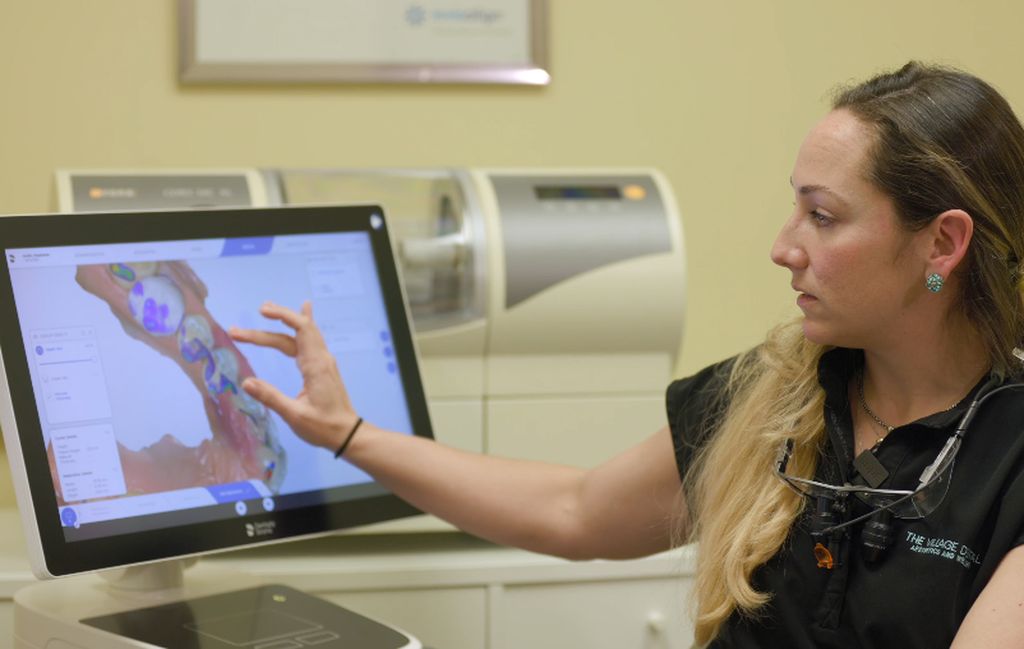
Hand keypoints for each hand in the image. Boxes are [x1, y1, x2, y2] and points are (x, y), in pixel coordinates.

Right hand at [228, 301, 357, 451]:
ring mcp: (323, 361)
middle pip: (297, 330)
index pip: (301, 329)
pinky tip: (304, 312)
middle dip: (268, 326)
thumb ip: (271, 397)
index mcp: (316, 365)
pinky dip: (301, 326)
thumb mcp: (295, 415)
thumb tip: (246, 382)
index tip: (261, 312)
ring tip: (266, 309)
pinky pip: (310, 340)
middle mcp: (321, 358)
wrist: (347, 433)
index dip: (282, 316)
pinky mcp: (321, 367)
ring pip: (304, 333)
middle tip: (237, 331)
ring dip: (285, 321)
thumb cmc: (323, 426)